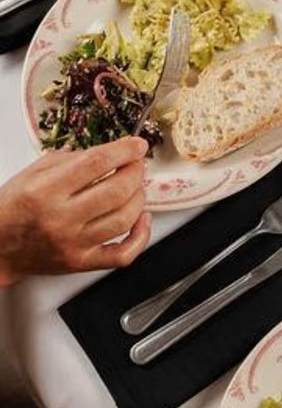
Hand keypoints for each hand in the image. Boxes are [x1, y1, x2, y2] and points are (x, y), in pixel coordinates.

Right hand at [0, 137, 151, 285]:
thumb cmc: (12, 208)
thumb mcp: (32, 174)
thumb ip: (70, 159)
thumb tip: (111, 150)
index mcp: (45, 191)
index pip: (96, 163)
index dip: (125, 150)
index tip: (137, 145)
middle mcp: (60, 218)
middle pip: (117, 190)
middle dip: (135, 171)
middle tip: (137, 164)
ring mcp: (72, 243)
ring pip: (124, 218)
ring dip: (139, 197)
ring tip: (135, 186)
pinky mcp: (80, 263)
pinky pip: (122, 254)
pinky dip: (141, 236)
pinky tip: (142, 218)